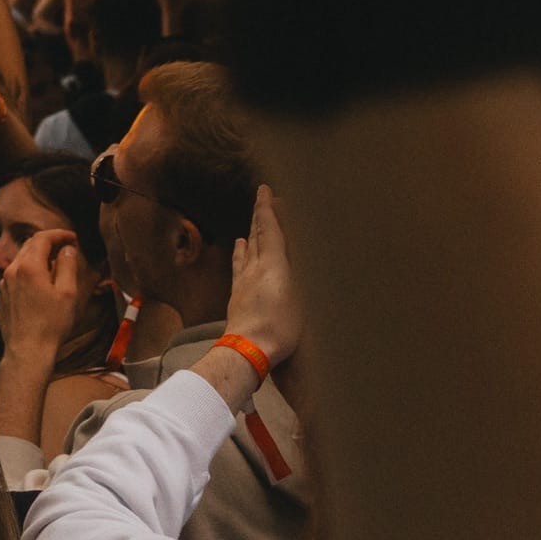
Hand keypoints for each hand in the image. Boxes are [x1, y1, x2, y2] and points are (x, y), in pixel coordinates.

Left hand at [0, 228, 91, 363]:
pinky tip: (42, 280)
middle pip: (30, 245)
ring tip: (57, 263)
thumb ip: (68, 265)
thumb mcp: (67, 293)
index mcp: (29, 266)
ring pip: (22, 259)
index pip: (42, 238)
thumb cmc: (51, 324)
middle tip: (66, 248)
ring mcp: (5, 282)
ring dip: (39, 256)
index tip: (73, 237)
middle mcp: (12, 270)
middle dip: (49, 242)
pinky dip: (30, 269)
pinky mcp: (3, 294)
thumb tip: (67, 249)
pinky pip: (17, 273)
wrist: (28, 350)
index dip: (59, 234)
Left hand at [225, 184, 302, 366]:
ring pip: (247, 249)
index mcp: (274, 265)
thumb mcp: (303, 299)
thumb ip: (304, 273)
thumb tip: (304, 253)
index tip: (265, 190)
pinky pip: (239, 265)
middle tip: (263, 200)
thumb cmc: (281, 328)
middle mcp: (255, 267)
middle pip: (257, 235)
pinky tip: (240, 250)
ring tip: (252, 224)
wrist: (248, 348)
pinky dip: (241, 253)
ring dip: (251, 233)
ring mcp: (243, 280)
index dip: (268, 208)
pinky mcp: (236, 294)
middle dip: (260, 216)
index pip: (270, 229)